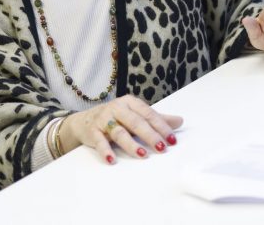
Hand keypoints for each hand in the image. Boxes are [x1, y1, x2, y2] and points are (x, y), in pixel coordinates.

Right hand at [57, 95, 183, 163]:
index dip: (161, 126)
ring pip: (120, 132)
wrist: (84, 120)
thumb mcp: (136, 114)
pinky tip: (113, 160)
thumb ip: (157, 119)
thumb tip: (179, 121)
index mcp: (131, 102)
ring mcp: (104, 119)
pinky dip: (106, 151)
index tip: (172, 139)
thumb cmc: (116, 117)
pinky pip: (100, 141)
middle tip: (162, 148)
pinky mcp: (92, 131)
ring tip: (143, 155)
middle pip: (136, 122)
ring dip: (132, 144)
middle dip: (150, 136)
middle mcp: (118, 108)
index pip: (149, 114)